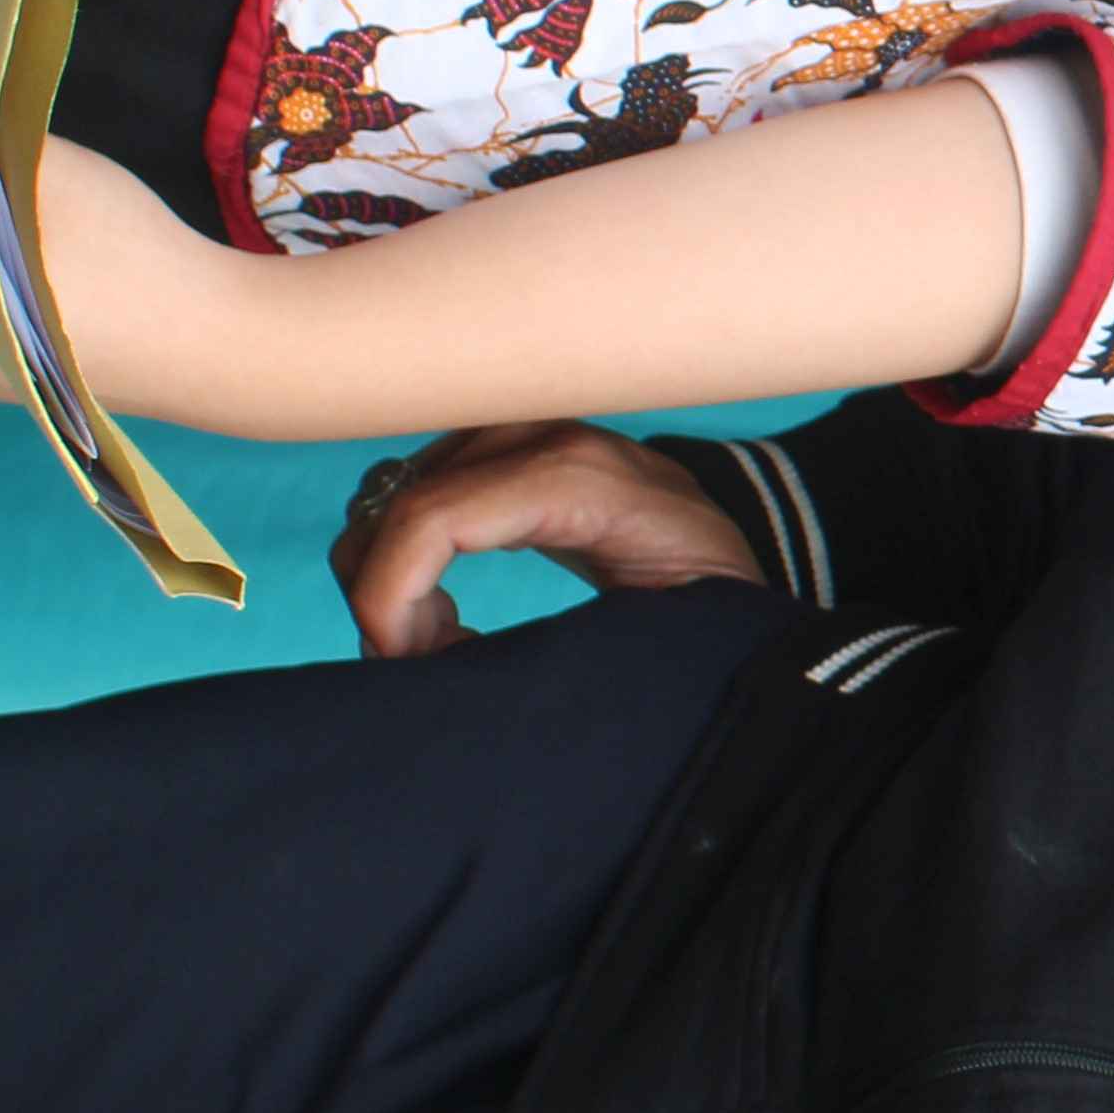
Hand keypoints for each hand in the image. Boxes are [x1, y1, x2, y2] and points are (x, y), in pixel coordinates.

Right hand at [331, 420, 767, 659]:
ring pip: (393, 501)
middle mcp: (540, 438)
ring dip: (391, 580)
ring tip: (443, 644)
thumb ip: (567, 648)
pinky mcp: (500, 455)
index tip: (403, 662)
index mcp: (580, 480)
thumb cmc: (705, 604)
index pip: (435, 517)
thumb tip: (458, 676)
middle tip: (421, 666)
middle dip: (383, 596)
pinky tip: (444, 615)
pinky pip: (415, 498)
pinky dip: (406, 561)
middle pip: (399, 506)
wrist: (730, 559)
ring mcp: (516, 437)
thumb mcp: (655, 634)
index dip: (390, 595)